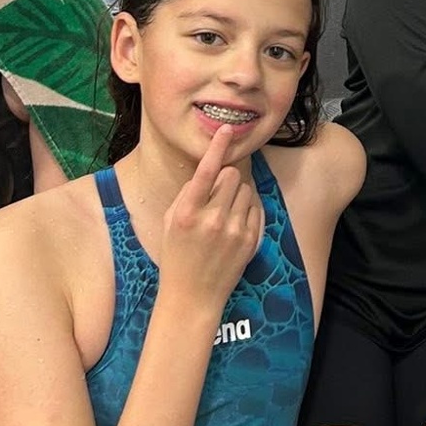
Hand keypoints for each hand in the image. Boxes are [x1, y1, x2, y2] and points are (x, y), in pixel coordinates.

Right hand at [159, 127, 263, 313]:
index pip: (206, 170)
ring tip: (223, 214)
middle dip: (225, 178)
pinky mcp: (250, 240)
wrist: (193, 297)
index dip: (218, 146)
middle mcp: (211, 220)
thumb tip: (209, 168)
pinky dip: (246, 209)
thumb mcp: (170, 222)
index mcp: (186, 213)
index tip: (227, 128)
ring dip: (236, 194)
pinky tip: (234, 224)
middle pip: (231, 175)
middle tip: (217, 194)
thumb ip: (188, 194)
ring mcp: (234, 231)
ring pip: (245, 189)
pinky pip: (255, 207)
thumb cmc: (176, 256)